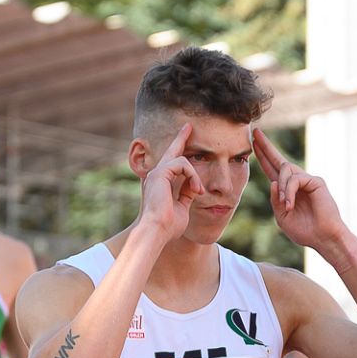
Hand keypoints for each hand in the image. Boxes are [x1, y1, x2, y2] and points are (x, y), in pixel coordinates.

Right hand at [136, 123, 204, 242]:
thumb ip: (187, 195)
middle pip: (172, 152)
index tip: (188, 144)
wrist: (157, 230)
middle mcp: (156, 175)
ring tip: (200, 191)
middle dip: (181, 138)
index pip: (173, 165)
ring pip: (182, 160)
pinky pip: (182, 164)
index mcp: (161, 184)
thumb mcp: (182, 207)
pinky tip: (197, 189)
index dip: (181, 155)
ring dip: (195, 176)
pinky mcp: (160, 173)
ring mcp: (157, 173)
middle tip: (189, 126)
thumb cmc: (168, 226)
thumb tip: (196, 187)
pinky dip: (193, 175)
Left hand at [252, 129, 347, 255]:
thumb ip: (275, 201)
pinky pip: (295, 179)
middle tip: (255, 132)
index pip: (272, 170)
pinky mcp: (316, 182)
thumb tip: (271, 182)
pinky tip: (290, 204)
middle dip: (266, 147)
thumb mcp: (282, 217)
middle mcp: (297, 182)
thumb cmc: (306, 231)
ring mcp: (307, 180)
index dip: (262, 157)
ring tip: (285, 204)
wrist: (324, 239)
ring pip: (285, 169)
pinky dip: (289, 192)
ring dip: (281, 186)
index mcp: (288, 191)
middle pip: (279, 160)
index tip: (253, 144)